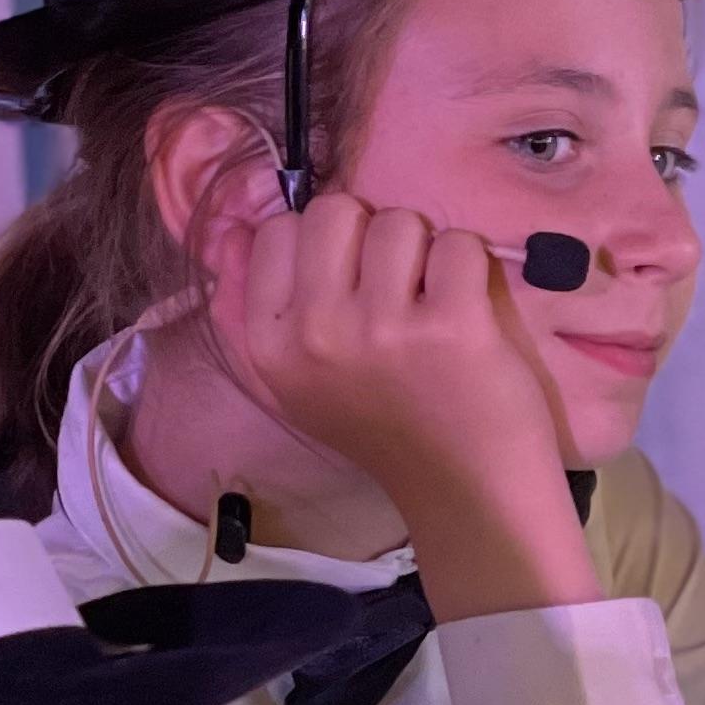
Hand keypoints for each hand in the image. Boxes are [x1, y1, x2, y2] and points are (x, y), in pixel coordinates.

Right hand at [212, 193, 595, 613]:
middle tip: (397, 290)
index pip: (279, 231)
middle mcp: (317, 332)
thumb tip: (232, 230)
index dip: (325, 245)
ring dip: (425, 253)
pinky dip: (471, 270)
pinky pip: (458, 244)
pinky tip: (467, 317)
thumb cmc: (386, 429)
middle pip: (336, 211)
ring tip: (432, 307)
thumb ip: (259, 307)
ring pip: (400, 222)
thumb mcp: (297, 381)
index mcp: (271, 344)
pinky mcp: (452, 324)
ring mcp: (384, 327)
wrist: (465, 492)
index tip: (352, 286)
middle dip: (373, 235)